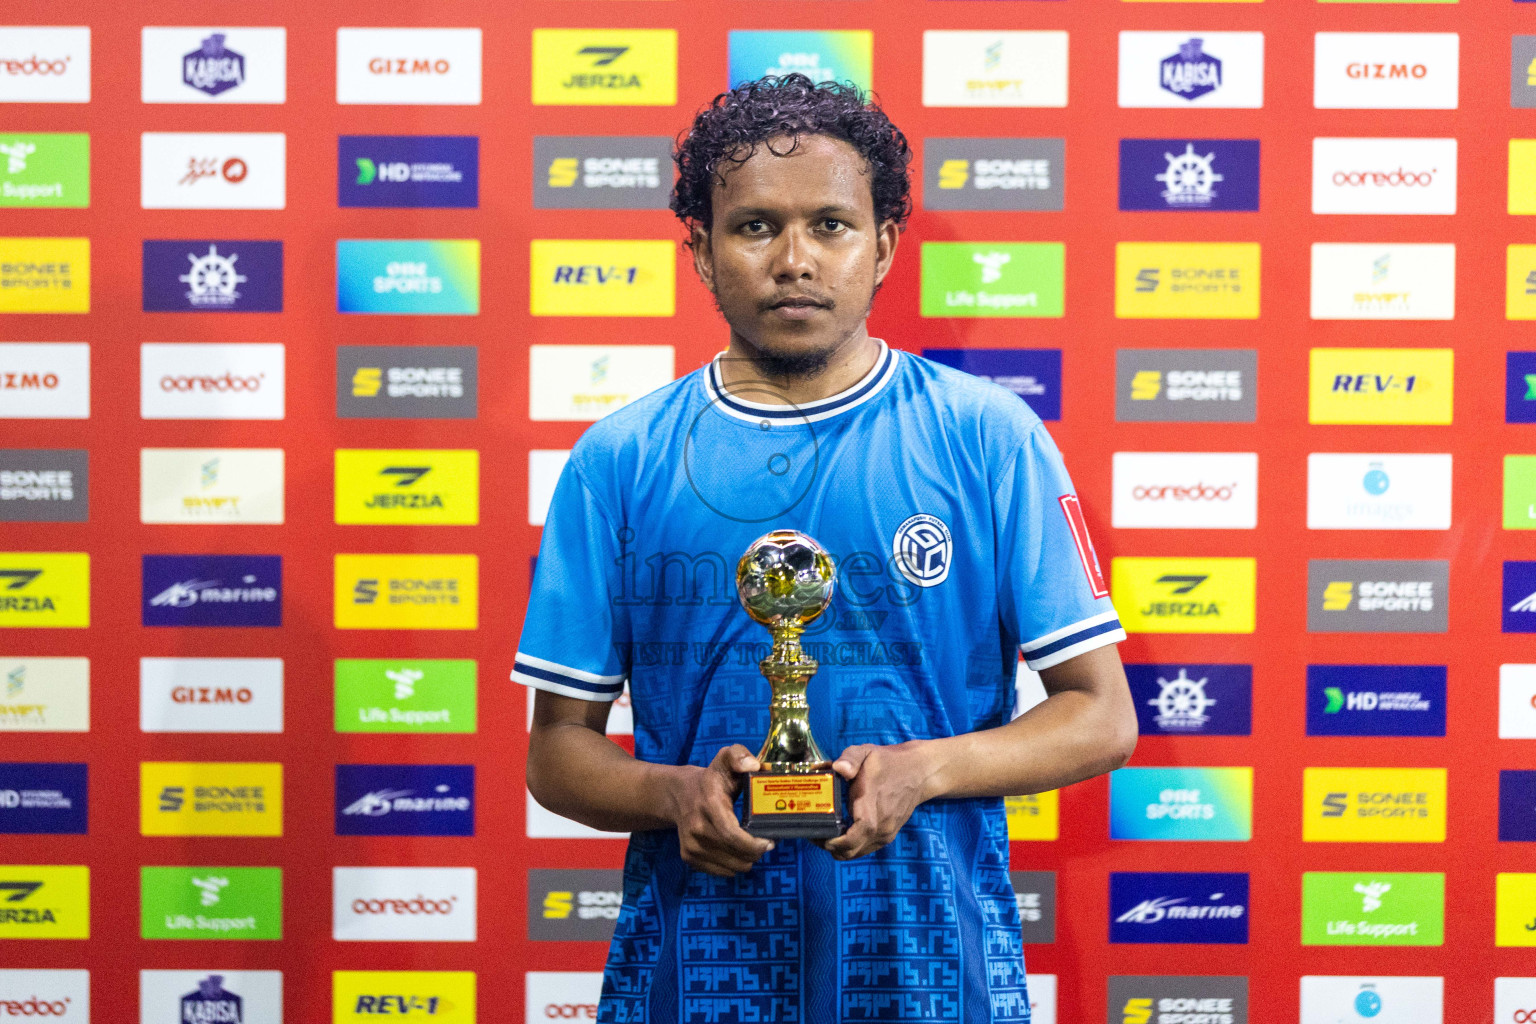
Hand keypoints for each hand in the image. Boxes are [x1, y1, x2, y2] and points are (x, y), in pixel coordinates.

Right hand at [665, 745, 774, 876]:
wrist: (679, 795)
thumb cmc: (711, 778)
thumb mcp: (725, 759)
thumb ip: (739, 755)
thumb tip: (753, 765)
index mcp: (709, 805)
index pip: (732, 835)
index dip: (754, 844)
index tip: (769, 841)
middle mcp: (697, 828)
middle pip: (736, 855)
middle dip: (756, 852)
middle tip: (766, 842)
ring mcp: (691, 845)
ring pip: (732, 867)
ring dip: (747, 859)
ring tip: (752, 845)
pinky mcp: (689, 857)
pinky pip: (722, 872)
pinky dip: (734, 864)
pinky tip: (737, 850)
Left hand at [821, 741, 936, 860]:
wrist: (920, 772)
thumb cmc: (889, 762)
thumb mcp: (866, 752)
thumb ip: (850, 758)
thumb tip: (838, 768)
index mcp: (872, 808)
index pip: (852, 838)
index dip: (833, 842)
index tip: (818, 834)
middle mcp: (881, 827)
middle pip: (851, 851)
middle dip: (830, 846)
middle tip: (816, 833)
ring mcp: (886, 833)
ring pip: (858, 853)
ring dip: (840, 848)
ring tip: (827, 833)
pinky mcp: (888, 835)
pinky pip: (866, 848)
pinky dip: (851, 846)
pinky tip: (842, 832)